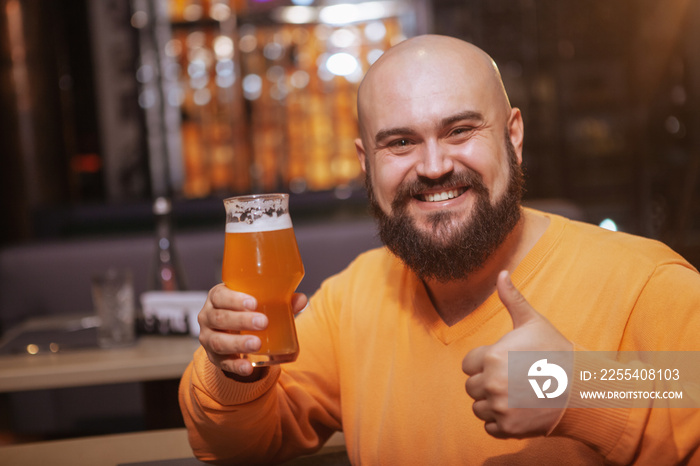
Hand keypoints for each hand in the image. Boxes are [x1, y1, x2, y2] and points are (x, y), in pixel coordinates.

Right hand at [198, 284, 307, 376]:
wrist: (232, 333)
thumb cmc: (246, 311)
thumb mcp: (259, 303)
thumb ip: (281, 301)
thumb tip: (301, 300)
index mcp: (218, 298)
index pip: (220, 295)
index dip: (234, 299)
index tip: (254, 303)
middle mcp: (207, 316)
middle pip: (220, 318)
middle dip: (242, 320)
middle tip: (264, 322)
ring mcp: (208, 338)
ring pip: (218, 341)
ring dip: (238, 343)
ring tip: (257, 344)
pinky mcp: (214, 357)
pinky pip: (222, 363)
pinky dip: (236, 366)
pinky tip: (248, 367)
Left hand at [462, 270, 571, 437]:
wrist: (583, 389)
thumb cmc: (557, 352)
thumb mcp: (533, 322)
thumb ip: (512, 299)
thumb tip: (502, 273)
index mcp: (491, 357)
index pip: (468, 364)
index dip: (484, 362)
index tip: (504, 362)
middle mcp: (492, 384)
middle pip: (471, 387)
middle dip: (487, 382)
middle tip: (512, 379)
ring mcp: (500, 408)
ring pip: (479, 407)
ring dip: (492, 403)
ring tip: (515, 393)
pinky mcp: (509, 429)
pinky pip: (490, 427)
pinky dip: (501, 421)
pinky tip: (518, 409)